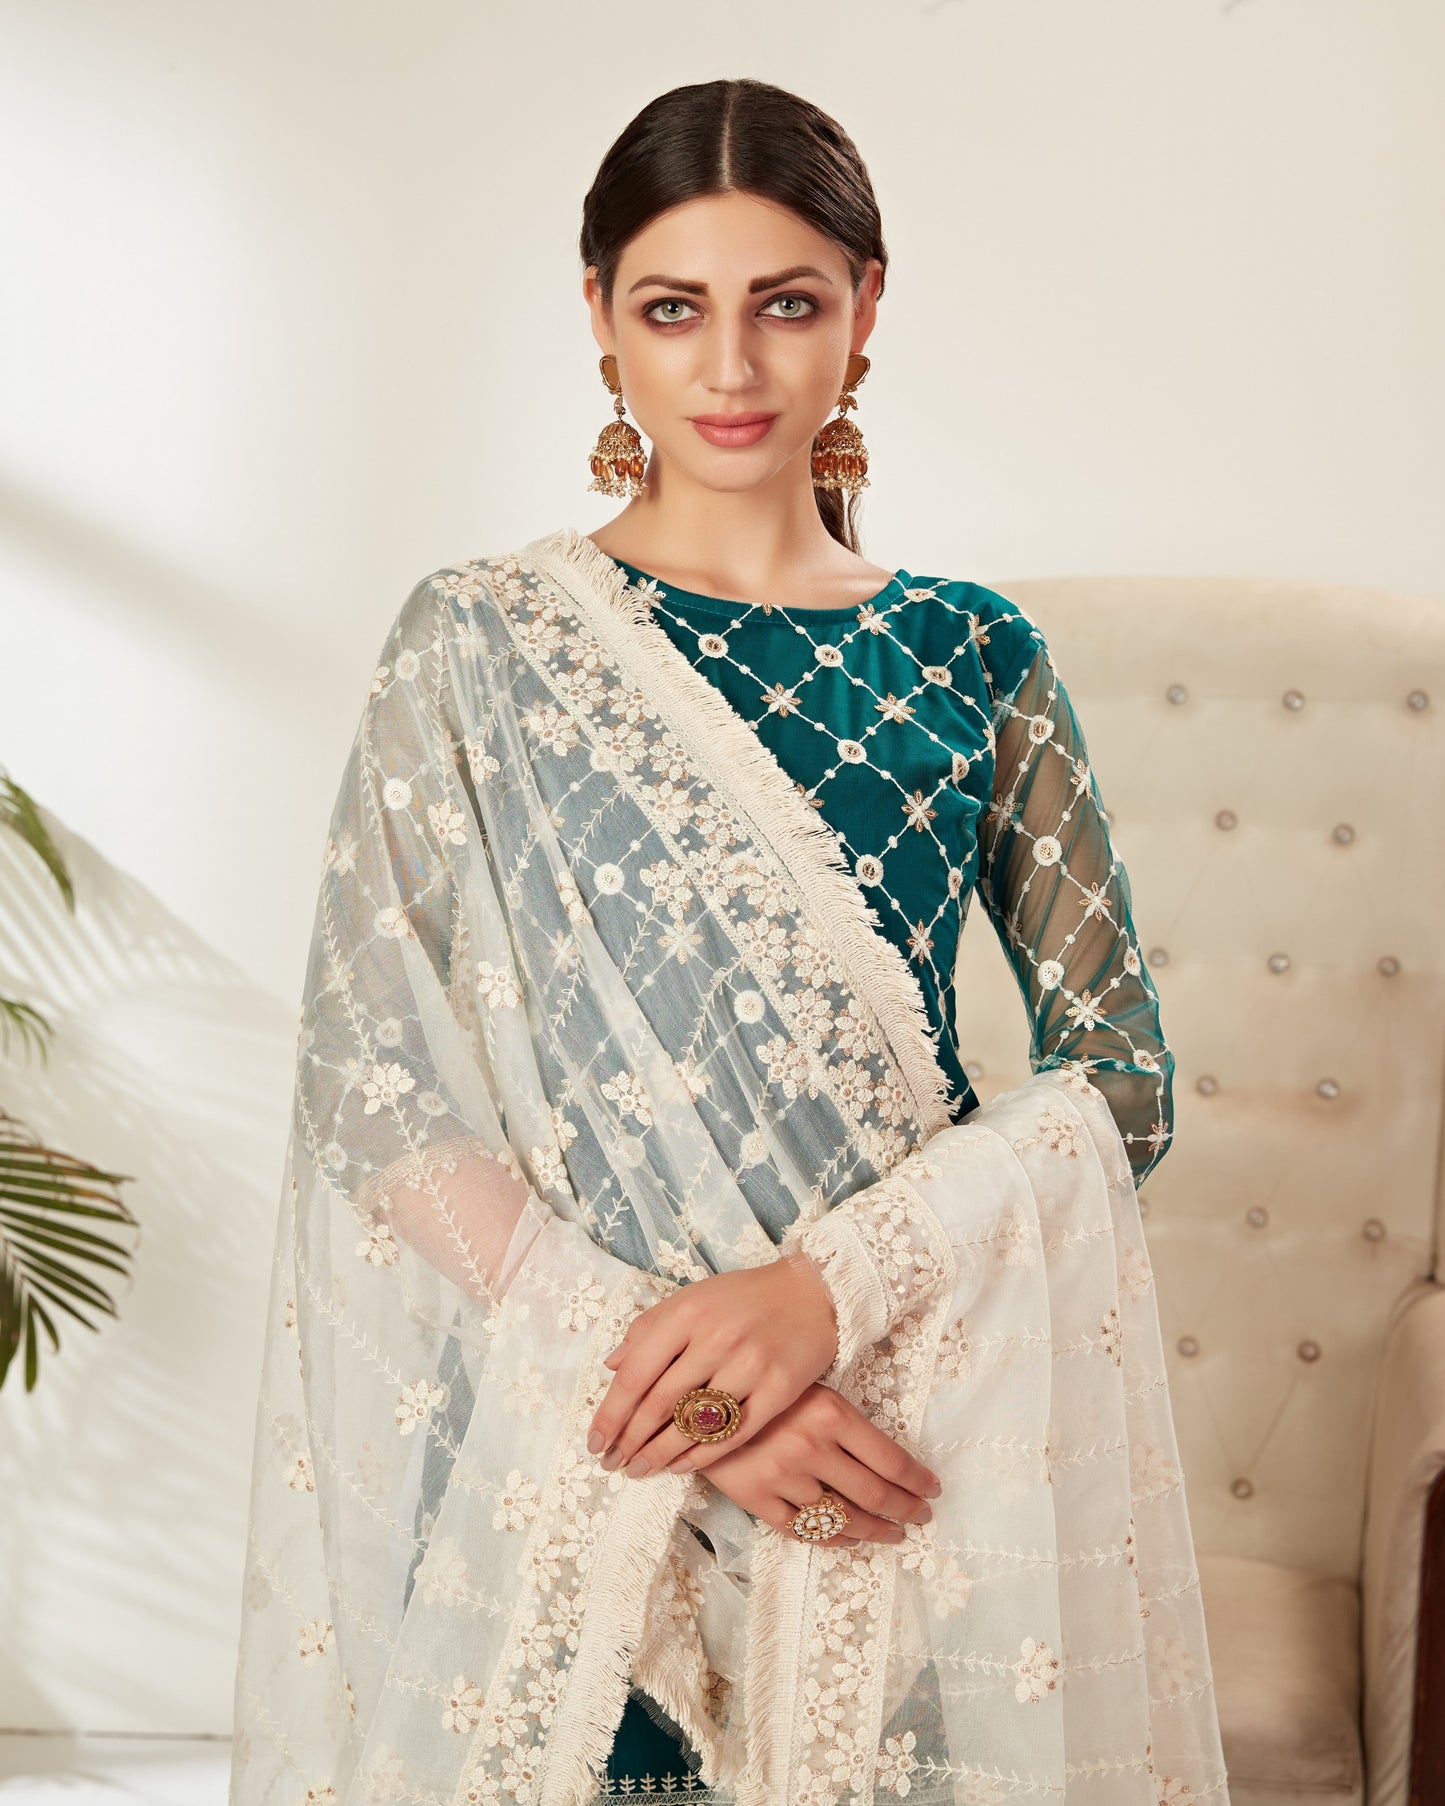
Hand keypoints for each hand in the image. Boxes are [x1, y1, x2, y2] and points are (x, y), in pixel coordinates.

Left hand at [586, 1251, 838, 1480]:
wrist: (812, 1293)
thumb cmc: (742, 1298)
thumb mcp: (690, 1299)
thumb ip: (648, 1329)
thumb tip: (611, 1366)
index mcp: (686, 1313)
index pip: (636, 1374)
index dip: (610, 1414)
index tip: (595, 1442)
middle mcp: (716, 1338)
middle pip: (660, 1404)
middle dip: (630, 1441)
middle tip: (614, 1464)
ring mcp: (750, 1364)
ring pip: (694, 1424)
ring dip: (660, 1455)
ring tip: (640, 1470)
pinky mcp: (780, 1389)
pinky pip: (734, 1433)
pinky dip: (703, 1456)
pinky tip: (681, 1466)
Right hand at [696, 1382, 941, 1545]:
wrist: (691, 1394)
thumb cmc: (759, 1382)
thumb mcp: (808, 1384)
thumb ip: (845, 1420)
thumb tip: (892, 1460)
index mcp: (830, 1412)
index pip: (891, 1460)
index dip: (918, 1481)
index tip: (932, 1490)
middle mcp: (811, 1447)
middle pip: (875, 1494)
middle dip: (906, 1510)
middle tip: (921, 1517)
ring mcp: (783, 1477)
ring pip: (842, 1519)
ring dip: (874, 1531)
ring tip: (892, 1534)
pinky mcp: (757, 1499)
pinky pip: (804, 1532)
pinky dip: (832, 1541)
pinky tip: (847, 1540)